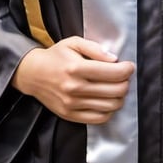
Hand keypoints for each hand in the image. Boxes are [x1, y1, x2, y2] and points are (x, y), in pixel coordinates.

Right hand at [12, 37, 133, 123]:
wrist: (32, 74)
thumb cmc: (56, 56)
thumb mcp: (73, 43)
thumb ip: (95, 49)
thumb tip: (114, 59)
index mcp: (77, 68)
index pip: (113, 73)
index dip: (127, 70)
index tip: (129, 66)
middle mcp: (75, 88)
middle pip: (115, 91)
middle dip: (126, 83)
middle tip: (124, 77)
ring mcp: (73, 104)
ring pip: (110, 106)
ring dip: (120, 97)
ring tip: (117, 88)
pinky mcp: (70, 115)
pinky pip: (99, 118)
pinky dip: (109, 111)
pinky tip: (107, 101)